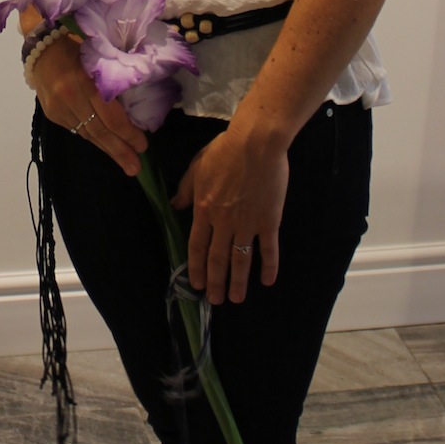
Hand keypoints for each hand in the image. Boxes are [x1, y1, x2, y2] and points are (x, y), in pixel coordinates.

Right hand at [30, 37, 145, 177]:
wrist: (41, 48)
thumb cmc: (77, 49)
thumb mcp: (99, 60)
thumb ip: (112, 83)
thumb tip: (135, 109)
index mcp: (86, 82)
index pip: (111, 117)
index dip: (128, 134)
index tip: (143, 146)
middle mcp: (71, 98)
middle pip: (99, 131)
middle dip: (120, 151)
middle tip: (135, 168)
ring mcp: (59, 109)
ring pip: (88, 135)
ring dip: (108, 149)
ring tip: (126, 163)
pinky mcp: (53, 114)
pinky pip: (77, 131)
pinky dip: (93, 139)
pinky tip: (106, 145)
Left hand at [173, 124, 287, 303]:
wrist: (256, 143)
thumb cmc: (225, 150)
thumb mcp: (197, 166)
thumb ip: (186, 189)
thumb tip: (175, 205)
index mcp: (204, 209)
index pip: (197, 246)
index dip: (196, 267)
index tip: (195, 284)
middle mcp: (224, 222)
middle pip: (218, 259)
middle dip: (215, 282)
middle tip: (215, 300)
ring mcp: (247, 223)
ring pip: (241, 259)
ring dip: (238, 282)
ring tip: (237, 299)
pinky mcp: (269, 220)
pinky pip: (268, 249)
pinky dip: (268, 266)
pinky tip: (267, 280)